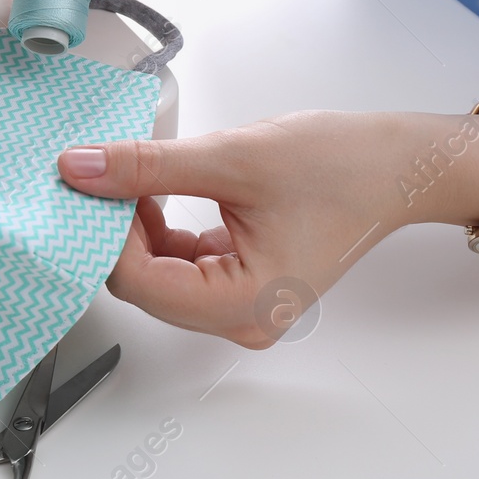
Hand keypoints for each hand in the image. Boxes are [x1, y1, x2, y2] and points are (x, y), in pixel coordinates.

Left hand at [57, 112, 478, 346]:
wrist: (398, 165)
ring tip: (135, 175)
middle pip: (144, 284)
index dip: (105, 231)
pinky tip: (157, 190)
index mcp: (243, 306)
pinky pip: (180, 265)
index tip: (87, 180)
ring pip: (158, 274)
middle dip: (117, 229)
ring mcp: (242, 307)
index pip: (138, 282)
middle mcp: (241, 322)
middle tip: (101, 171)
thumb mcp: (231, 157)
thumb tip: (80, 169)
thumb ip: (147, 167)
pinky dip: (161, 229)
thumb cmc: (340, 166)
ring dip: (137, 227)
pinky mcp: (242, 285)